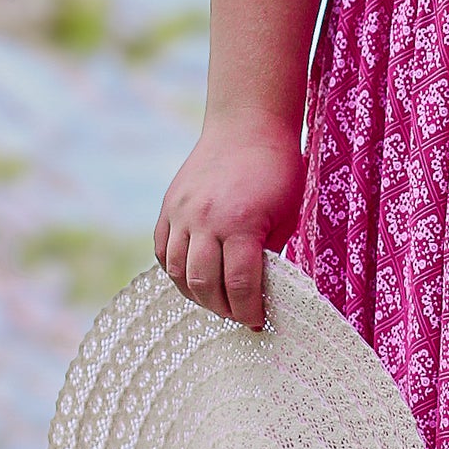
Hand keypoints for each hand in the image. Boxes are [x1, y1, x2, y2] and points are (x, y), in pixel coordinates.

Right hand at [154, 116, 305, 330]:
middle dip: (222, 308)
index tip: (257, 322)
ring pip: (177, 270)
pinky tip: (194, 279)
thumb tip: (257, 290)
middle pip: (204, 283)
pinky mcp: (169, 206)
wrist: (248, 125)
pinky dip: (175, 271)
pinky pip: (163, 250)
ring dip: (196, 294)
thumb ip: (268, 253)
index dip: (249, 310)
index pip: (240, 284)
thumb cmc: (278, 171)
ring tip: (216, 302)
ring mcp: (181, 212)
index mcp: (241, 223)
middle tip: (238, 316)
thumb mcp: (286, 215)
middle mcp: (205, 219)